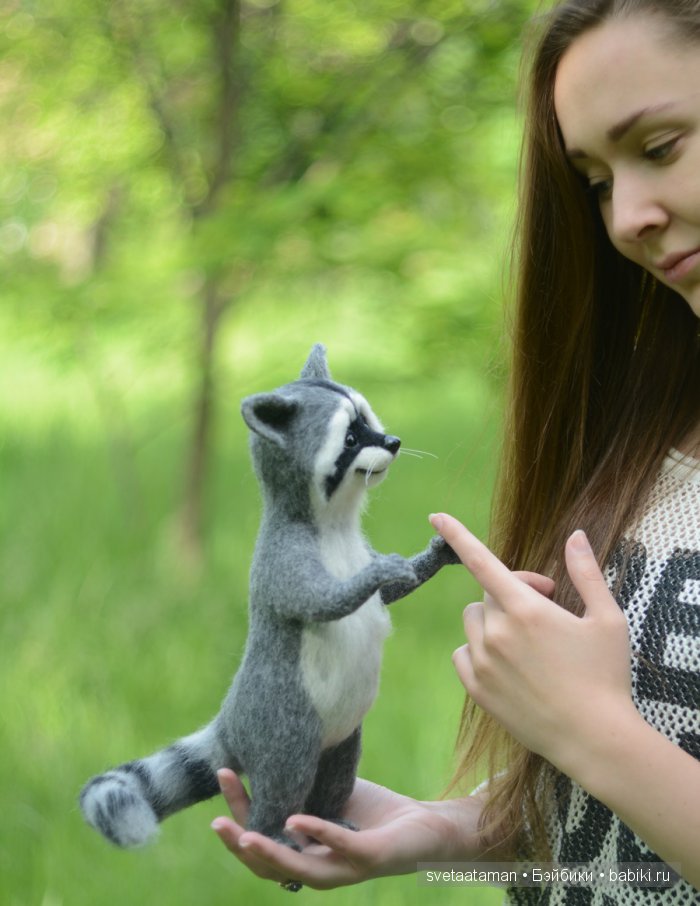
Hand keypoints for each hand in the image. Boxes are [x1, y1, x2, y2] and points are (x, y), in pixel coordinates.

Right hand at [211, 770, 479, 889]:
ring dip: (267, 851)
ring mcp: (342, 867)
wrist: (424, 827)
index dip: (238, 808)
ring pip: (296, 867)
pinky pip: (338, 846)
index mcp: (305, 852)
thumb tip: (272, 744)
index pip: (261, 835)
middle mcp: (318, 868)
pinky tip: (295, 820)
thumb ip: (302, 783)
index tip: (224, 772)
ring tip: (243, 835)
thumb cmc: (373, 814)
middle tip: (215, 822)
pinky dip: (316, 832)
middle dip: (239, 842)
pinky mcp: (368, 858)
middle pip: (267, 863)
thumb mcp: (329, 793)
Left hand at [429, 514, 634, 774]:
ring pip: (473, 623)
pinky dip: (479, 651)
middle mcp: (497, 632)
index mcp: (526, 609)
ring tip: (528, 641)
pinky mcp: (477, 690)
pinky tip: (509, 664)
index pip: (482, 562)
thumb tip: (575, 536)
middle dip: (512, 594)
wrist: (595, 739)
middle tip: (546, 608)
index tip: (436, 516)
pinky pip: (463, 655)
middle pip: (488, 595)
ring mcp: (484, 662)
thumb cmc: (606, 676)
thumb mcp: (607, 619)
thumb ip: (587, 573)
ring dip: (494, 622)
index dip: (457, 536)